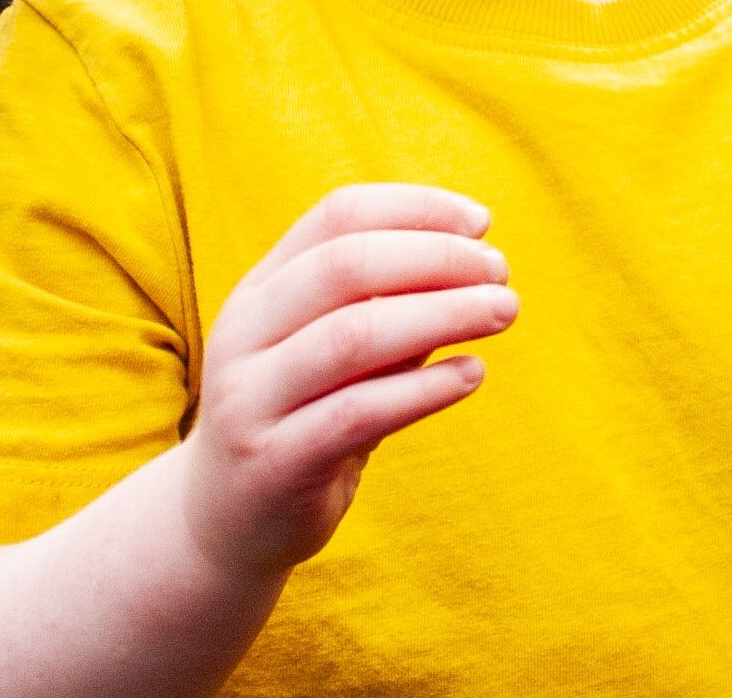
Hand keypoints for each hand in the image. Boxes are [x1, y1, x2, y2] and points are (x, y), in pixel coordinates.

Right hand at [179, 185, 516, 585]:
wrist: (227, 523)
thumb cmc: (306, 415)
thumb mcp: (341, 350)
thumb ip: (392, 305)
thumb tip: (478, 261)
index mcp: (261, 289)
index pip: (339, 215)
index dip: (418, 208)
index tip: (483, 222)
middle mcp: (244, 334)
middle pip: (346, 266)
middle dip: (438, 258)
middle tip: (501, 271)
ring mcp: (250, 399)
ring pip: (352, 335)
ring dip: (443, 313)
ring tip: (504, 310)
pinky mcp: (274, 462)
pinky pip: (357, 412)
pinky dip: (425, 387)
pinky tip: (473, 373)